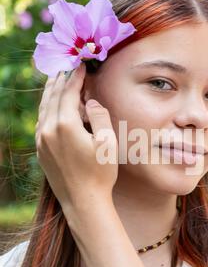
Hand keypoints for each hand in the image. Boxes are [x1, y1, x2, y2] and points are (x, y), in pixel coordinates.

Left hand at [35, 63, 118, 211]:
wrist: (83, 202)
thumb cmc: (100, 173)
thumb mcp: (107, 143)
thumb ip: (99, 116)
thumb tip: (89, 101)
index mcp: (65, 125)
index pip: (68, 92)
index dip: (76, 77)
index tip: (81, 65)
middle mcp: (48, 130)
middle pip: (52, 97)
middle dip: (60, 80)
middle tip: (67, 66)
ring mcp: (41, 141)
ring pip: (43, 109)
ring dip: (50, 93)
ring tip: (56, 80)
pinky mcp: (40, 151)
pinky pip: (41, 122)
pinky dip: (46, 109)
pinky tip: (51, 107)